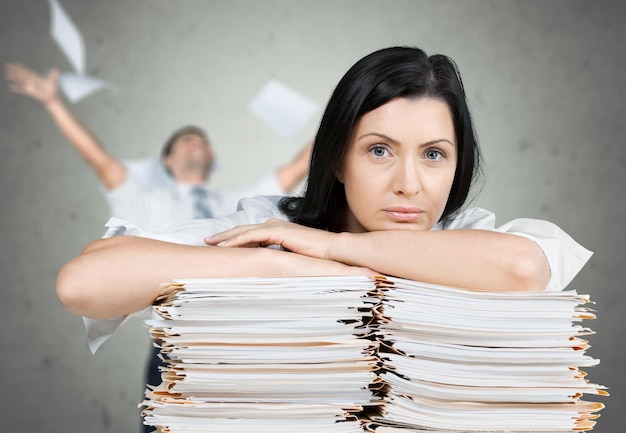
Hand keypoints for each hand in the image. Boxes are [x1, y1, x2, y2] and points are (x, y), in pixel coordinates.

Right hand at [5, 62, 60, 105]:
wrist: (52, 98)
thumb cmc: (53, 90)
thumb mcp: (53, 80)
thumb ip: (54, 74)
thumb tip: (57, 67)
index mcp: (36, 77)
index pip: (27, 70)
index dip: (21, 66)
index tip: (16, 62)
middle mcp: (31, 81)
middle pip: (21, 74)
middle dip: (14, 70)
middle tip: (7, 65)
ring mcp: (30, 86)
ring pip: (20, 80)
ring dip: (13, 77)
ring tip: (6, 74)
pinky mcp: (30, 91)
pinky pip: (21, 90)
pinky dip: (16, 88)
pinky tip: (10, 87)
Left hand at [205, 218, 336, 260]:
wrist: (333, 252)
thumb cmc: (317, 258)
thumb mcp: (292, 259)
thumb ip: (278, 260)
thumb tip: (267, 272)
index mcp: (277, 230)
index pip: (250, 234)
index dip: (234, 239)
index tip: (219, 247)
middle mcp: (274, 225)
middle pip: (243, 230)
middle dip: (224, 235)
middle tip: (207, 242)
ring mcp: (275, 226)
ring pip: (244, 231)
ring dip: (226, 237)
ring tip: (210, 243)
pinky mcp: (277, 231)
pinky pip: (252, 235)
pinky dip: (237, 240)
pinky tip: (224, 246)